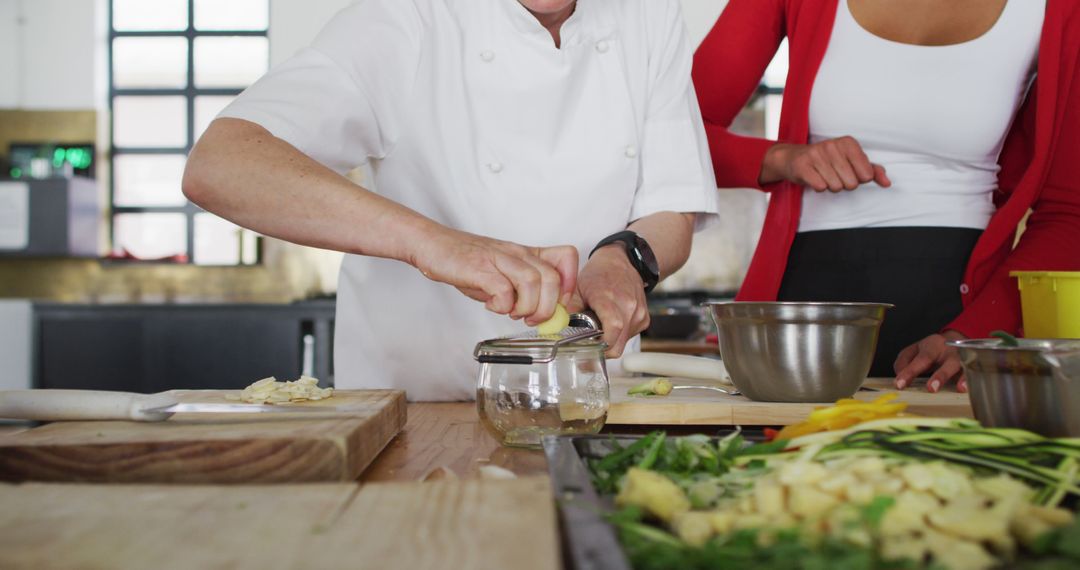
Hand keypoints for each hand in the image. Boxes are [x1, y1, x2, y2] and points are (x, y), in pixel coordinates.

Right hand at [411, 227, 577, 324]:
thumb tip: (543, 314)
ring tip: (511, 312)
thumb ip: (523, 290)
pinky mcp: (480, 269)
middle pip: (552, 278)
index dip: (569, 283)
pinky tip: (492, 305)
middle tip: (532, 318)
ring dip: (526, 308)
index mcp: (526, 254)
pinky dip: (502, 306)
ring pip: (533, 283)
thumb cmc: (467, 261)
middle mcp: (516, 254)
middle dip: (547, 308)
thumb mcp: (503, 272)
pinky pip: (503, 291)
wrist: (434, 245)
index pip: (566, 257)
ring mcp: (498, 259)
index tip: (557, 304)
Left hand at [568, 245, 649, 357]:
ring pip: (623, 342)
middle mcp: (628, 307)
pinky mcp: (644, 318)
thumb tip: (559, 328)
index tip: (589, 348)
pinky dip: (619, 334)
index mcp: (609, 298)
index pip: (612, 329)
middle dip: (602, 348)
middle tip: (590, 343)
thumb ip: (569, 310)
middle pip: (618, 344)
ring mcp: (638, 313)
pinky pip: (630, 336)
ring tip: (601, 326)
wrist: (622, 262)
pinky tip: (611, 322)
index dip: (601, 344)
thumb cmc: (600, 273)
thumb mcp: (577, 288)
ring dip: (611, 341)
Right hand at [759, 137, 891, 191]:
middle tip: (834, 175)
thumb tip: (888, 183)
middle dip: (843, 184)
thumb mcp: (852, 162)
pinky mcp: (803, 165)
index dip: (858, 179)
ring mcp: (816, 154)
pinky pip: (820, 187)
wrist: (794, 158)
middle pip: (851, 183)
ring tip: (823, 175)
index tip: (847, 171)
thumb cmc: (828, 161)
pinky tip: (814, 177)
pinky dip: (818, 187)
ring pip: (835, 187)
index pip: (866, 175)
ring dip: (830, 186)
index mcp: (849, 142)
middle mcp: (833, 145)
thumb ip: (873, 171)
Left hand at [894, 330, 968, 392]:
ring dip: (958, 377)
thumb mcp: (915, 351)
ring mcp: (961, 358)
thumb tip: (900, 374)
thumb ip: (904, 361)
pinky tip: (964, 388)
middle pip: (943, 361)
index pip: (921, 359)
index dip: (910, 372)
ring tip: (957, 388)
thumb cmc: (932, 350)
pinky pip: (972, 373)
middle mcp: (948, 350)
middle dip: (939, 375)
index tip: (899, 384)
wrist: (956, 341)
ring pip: (960, 365)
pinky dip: (968, 380)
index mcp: (932, 345)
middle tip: (931, 388)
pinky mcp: (971, 366)